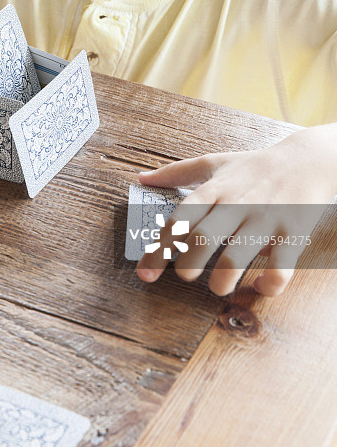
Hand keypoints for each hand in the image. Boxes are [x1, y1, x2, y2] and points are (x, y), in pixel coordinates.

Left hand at [135, 126, 336, 295]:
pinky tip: (260, 285)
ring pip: (235, 258)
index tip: (145, 273)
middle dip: (187, 264)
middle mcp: (236, 205)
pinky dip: (268, 285)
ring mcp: (264, 221)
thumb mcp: (213, 163)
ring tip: (217, 286)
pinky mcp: (291, 235)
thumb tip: (141, 179)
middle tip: (185, 275)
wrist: (305, 160)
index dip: (159, 247)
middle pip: (203, 239)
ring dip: (221, 281)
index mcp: (214, 190)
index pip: (179, 218)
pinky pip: (279, 269)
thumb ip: (176, 173)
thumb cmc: (253, 166)